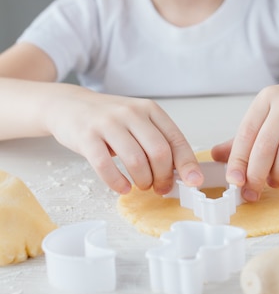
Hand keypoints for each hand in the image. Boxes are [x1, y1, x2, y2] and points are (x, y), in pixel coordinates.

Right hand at [42, 85, 202, 194]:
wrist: (69, 105)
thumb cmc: (108, 118)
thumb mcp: (137, 120)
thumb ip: (157, 139)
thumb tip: (181, 171)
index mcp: (149, 109)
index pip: (175, 138)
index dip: (187, 163)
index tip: (194, 181)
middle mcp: (131, 113)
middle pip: (158, 152)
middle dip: (163, 177)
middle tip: (160, 188)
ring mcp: (108, 123)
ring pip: (135, 160)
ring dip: (142, 181)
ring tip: (141, 186)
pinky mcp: (86, 136)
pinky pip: (105, 166)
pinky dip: (117, 182)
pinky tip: (122, 187)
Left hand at [212, 66, 278, 201]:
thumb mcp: (272, 112)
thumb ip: (247, 135)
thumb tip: (216, 156)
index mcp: (267, 99)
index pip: (246, 132)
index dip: (238, 160)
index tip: (234, 181)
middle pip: (265, 144)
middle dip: (256, 173)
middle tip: (254, 190)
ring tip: (276, 183)